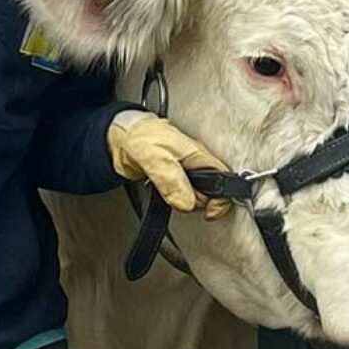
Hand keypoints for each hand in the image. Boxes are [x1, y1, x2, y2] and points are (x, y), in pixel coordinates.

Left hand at [108, 112, 231, 217]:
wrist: (124, 138)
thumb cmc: (141, 137)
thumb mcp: (155, 156)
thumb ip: (171, 180)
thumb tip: (186, 202)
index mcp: (199, 155)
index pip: (224, 179)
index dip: (220, 198)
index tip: (209, 212)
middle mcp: (196, 165)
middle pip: (210, 194)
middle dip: (196, 202)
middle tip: (177, 195)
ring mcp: (186, 174)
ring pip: (196, 199)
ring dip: (183, 202)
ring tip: (167, 190)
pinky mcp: (175, 182)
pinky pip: (182, 199)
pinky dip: (175, 201)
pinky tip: (165, 194)